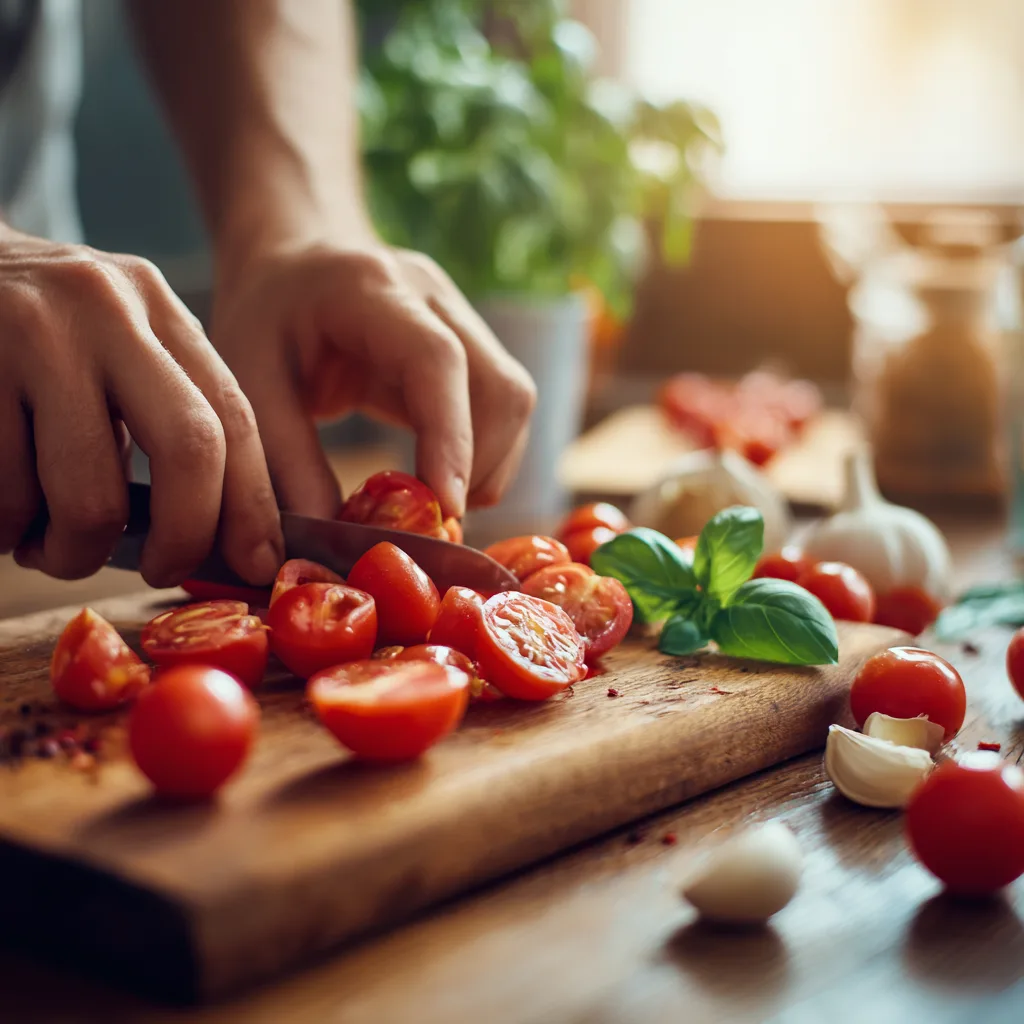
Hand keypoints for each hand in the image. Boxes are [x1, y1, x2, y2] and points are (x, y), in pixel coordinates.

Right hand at [0, 226, 283, 584]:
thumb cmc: (32, 341)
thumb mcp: (113, 348)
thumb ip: (168, 418)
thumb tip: (229, 538)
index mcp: (156, 307)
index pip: (232, 416)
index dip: (253, 504)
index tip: (258, 563)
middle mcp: (103, 309)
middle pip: (188, 447)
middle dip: (185, 534)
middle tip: (162, 570)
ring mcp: (29, 334)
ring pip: (87, 495)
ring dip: (73, 550)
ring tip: (48, 542)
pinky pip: (6, 498)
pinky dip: (9, 530)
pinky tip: (4, 510)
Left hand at [210, 241, 536, 519]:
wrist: (292, 261)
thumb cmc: (263, 316)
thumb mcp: (247, 380)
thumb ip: (286, 459)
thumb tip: (334, 540)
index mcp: (372, 289)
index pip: (438, 361)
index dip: (451, 440)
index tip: (445, 509)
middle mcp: (434, 297)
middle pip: (500, 387)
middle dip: (479, 467)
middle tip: (430, 522)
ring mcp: (462, 319)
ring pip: (513, 402)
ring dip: (488, 467)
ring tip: (434, 507)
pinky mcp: (472, 348)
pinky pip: (502, 409)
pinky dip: (484, 457)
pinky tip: (439, 482)